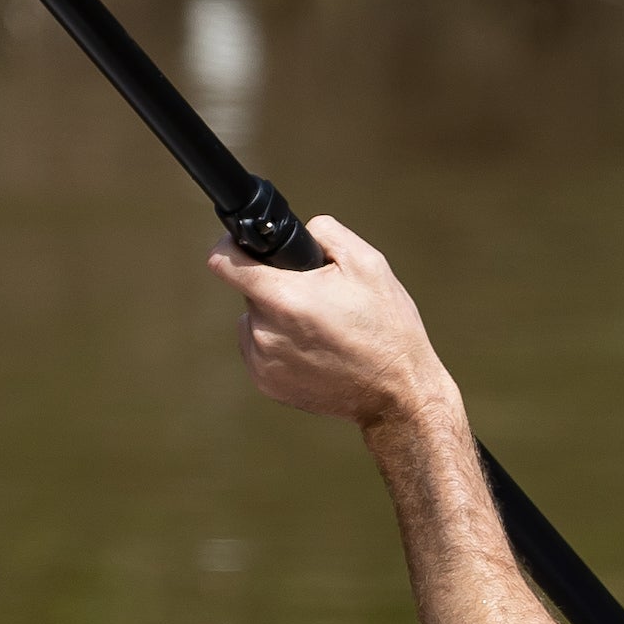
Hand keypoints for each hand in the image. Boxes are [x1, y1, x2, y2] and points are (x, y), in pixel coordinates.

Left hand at [213, 213, 454, 443]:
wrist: (398, 391)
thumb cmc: (387, 327)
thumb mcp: (368, 264)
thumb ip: (325, 232)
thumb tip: (301, 231)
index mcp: (284, 297)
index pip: (224, 262)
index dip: (231, 246)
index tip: (244, 246)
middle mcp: (265, 332)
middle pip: (250, 291)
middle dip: (276, 286)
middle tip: (316, 299)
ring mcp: (264, 361)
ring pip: (254, 320)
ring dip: (276, 318)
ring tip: (319, 330)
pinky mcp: (267, 384)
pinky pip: (260, 349)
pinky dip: (279, 345)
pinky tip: (315, 351)